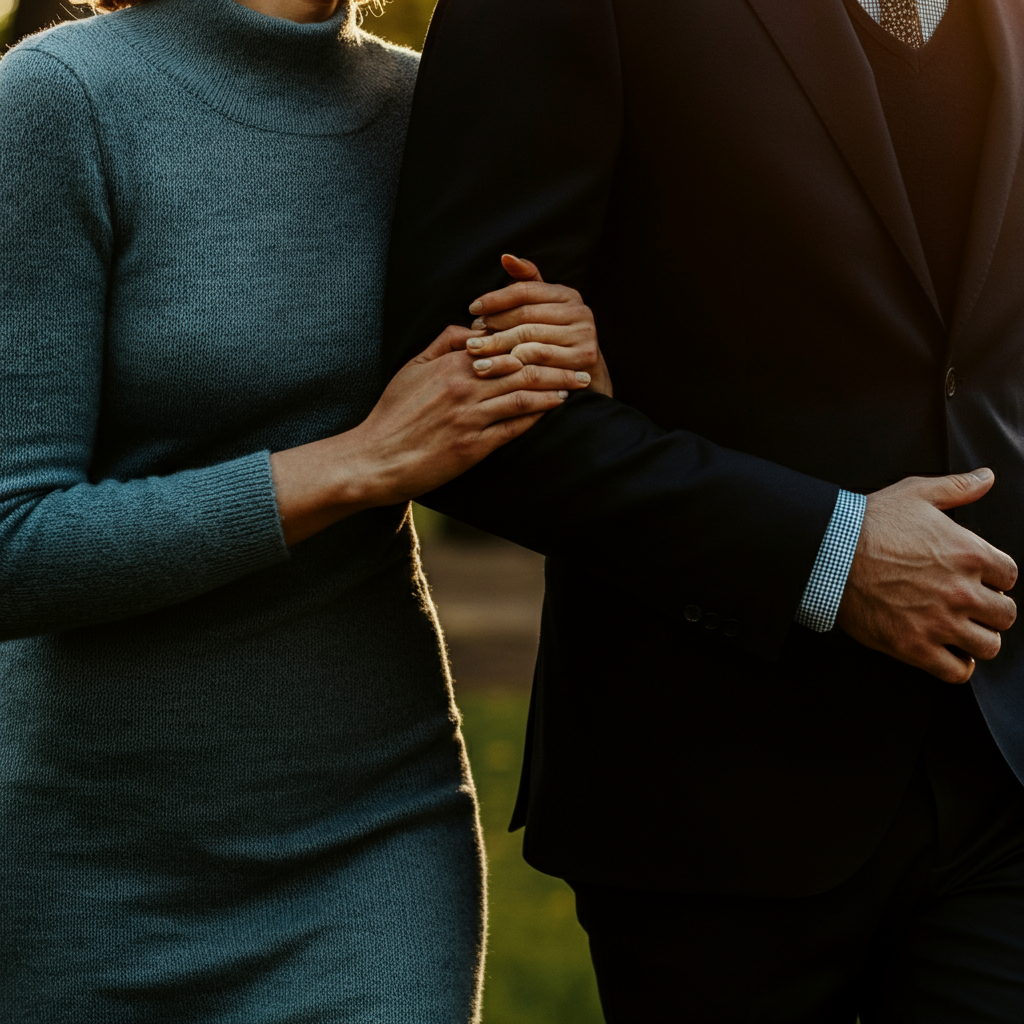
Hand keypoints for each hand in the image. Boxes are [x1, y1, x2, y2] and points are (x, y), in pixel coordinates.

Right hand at [269, 325, 590, 544]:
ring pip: (523, 394)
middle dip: (556, 362)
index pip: (502, 343)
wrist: (375, 458)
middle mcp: (463, 386)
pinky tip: (557, 408)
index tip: (556, 337)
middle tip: (584, 360)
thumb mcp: (411, 368)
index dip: (533, 339)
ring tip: (579, 384)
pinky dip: (539, 415)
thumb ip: (441, 342)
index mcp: (449, 363)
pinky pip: (514, 426)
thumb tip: (473, 326)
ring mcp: (469, 416)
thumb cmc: (392, 414)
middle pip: (520, 367)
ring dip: (556, 387)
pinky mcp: (473, 446)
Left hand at [462, 255, 613, 397]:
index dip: (496, 298)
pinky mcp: (584, 357)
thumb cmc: (556, 344)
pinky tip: (497, 369)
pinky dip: (515, 363)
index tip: (473, 309)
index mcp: (568, 295)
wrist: (586, 381)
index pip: (525, 290)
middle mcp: (581, 311)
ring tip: (477, 354)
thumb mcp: (543, 313)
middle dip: (494, 326)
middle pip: (525, 315)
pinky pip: (540, 358)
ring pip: (529, 337)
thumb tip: (505, 257)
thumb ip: (526, 285)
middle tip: (471, 337)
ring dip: (499, 347)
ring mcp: (585, 334)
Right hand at [836, 469, 1016, 683]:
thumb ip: (957, 487)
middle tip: (970, 606)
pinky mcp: (915, 647)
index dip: (995, 578)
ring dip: (977, 639)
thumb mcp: (916, 494)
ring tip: (962, 631)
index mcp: (969, 554)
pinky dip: (957, 666)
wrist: (829, 554)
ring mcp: (939, 623)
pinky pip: (956, 672)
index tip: (979, 580)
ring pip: (987, 646)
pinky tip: (948, 654)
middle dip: (991, 610)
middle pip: (1005, 615)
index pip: (1010, 576)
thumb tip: (986, 478)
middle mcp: (962, 592)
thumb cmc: (869, 524)